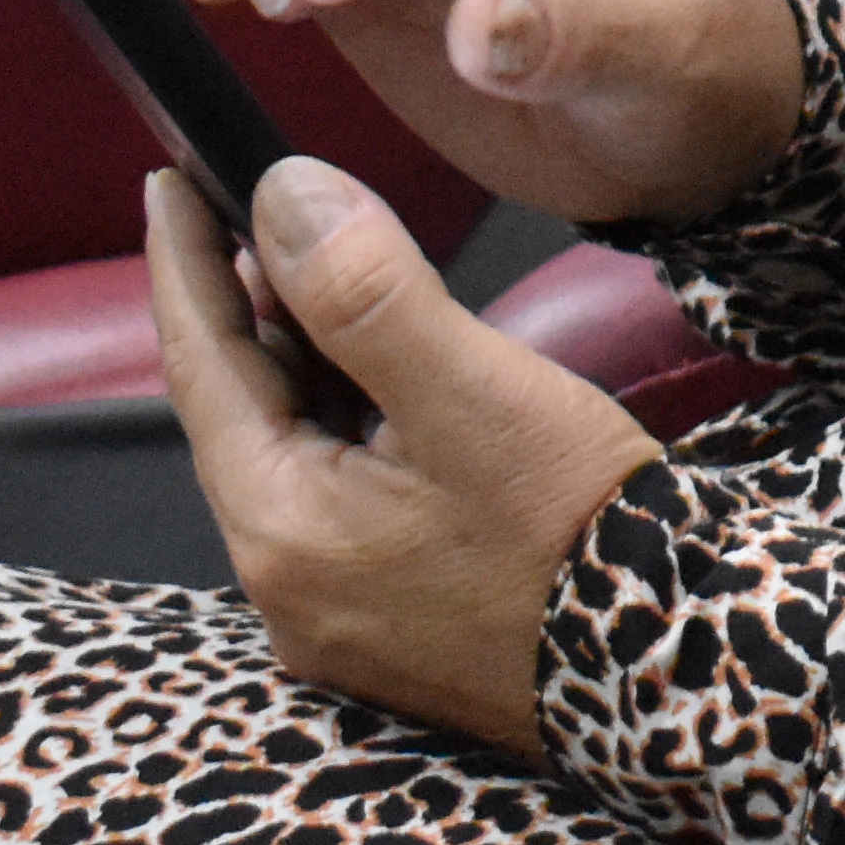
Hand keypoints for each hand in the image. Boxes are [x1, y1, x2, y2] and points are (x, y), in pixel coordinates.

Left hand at [145, 158, 657, 749]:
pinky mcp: (389, 617)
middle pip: (236, 413)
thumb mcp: (474, 394)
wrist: (675, 668)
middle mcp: (284, 582)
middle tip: (238, 202)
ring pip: (287, 451)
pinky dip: (335, 412)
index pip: (202, 366)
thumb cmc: (581, 532)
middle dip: (234, 305)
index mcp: (282, 526)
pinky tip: (370, 373)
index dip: (184, 261)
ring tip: (301, 266)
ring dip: (289, 357)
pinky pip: (333, 491)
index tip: (168, 176)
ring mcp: (334, 612)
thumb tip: (281, 193)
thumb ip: (364, 291)